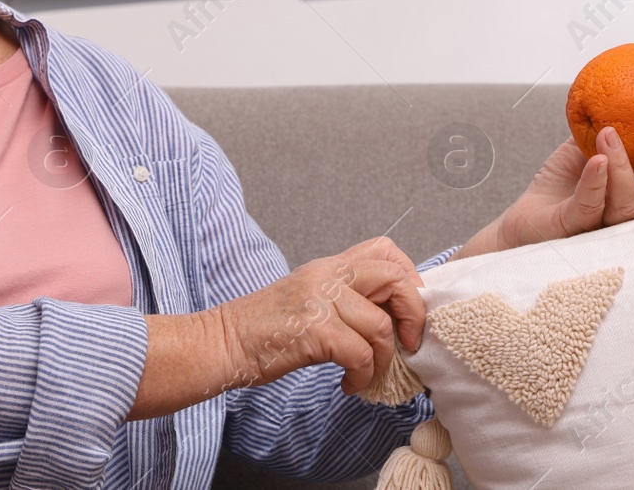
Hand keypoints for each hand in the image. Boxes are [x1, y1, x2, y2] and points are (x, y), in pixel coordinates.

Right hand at [128, 237, 425, 418]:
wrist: (221, 343)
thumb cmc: (263, 330)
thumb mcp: (307, 299)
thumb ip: (343, 298)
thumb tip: (389, 318)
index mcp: (328, 266)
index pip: (385, 249)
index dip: (409, 277)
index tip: (408, 312)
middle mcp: (326, 275)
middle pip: (395, 278)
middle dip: (412, 315)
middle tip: (407, 345)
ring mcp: (318, 300)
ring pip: (380, 326)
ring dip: (382, 360)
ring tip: (365, 375)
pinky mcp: (312, 329)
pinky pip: (359, 354)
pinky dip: (363, 376)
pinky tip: (349, 384)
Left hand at [455, 128, 633, 259]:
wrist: (526, 214)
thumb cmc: (564, 182)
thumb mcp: (589, 147)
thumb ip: (614, 126)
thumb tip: (629, 90)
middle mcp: (632, 220)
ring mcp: (604, 228)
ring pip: (630, 206)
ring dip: (623, 166)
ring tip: (608, 134)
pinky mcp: (573, 230)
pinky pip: (590, 207)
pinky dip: (596, 182)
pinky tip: (595, 159)